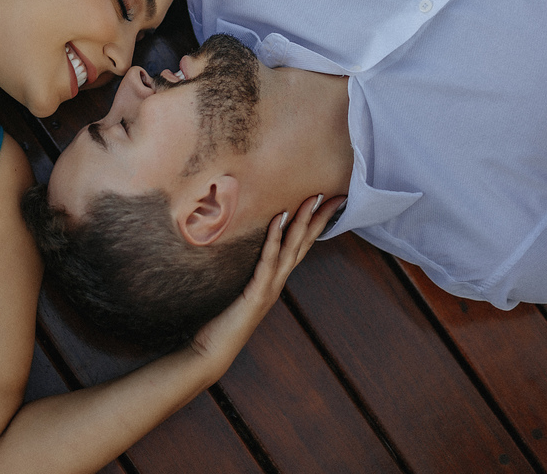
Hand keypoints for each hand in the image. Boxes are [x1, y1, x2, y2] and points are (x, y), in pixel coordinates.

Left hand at [189, 194, 343, 367]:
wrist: (211, 351)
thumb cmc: (220, 320)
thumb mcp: (235, 287)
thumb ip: (244, 270)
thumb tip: (238, 243)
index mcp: (274, 278)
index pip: (300, 245)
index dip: (316, 224)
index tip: (329, 202)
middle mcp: (277, 281)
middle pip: (304, 244)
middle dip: (319, 218)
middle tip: (335, 195)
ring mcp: (269, 288)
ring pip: (291, 249)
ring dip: (302, 223)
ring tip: (311, 199)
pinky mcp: (256, 294)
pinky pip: (267, 260)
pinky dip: (274, 238)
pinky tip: (278, 219)